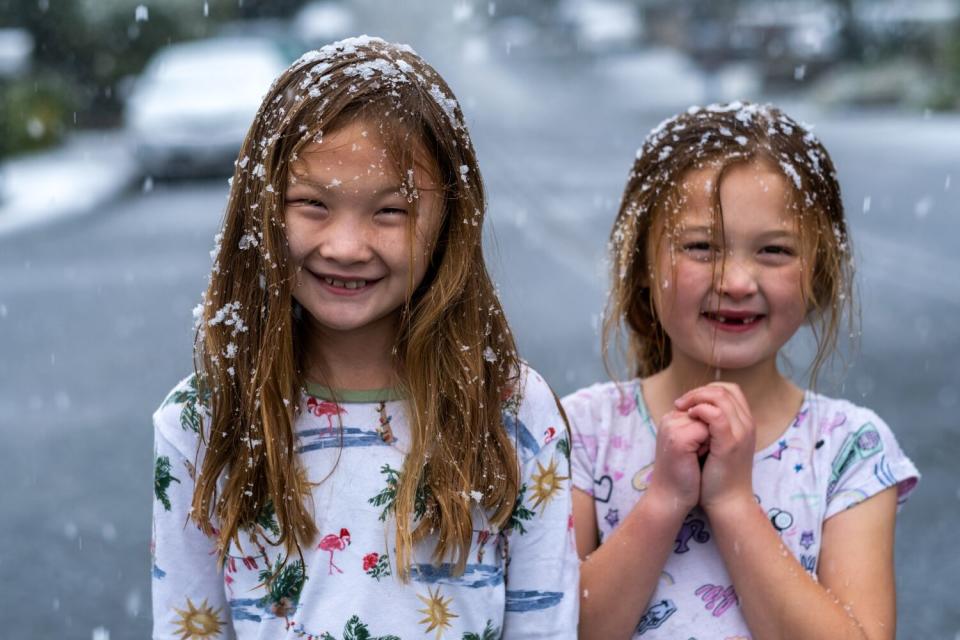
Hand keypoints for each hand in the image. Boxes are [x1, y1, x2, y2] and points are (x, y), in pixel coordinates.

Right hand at [647, 409, 709, 514]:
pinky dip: (709, 446)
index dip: (711, 428)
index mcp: (673, 418)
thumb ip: (699, 426)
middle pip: (709, 411)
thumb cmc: (686, 475)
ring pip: (709, 419)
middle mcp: (670, 418)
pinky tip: (698, 459)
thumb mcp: (693, 444)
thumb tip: (720, 414)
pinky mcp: (678, 439)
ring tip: (699, 456)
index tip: (699, 449)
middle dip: (712, 432)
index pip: (705, 407)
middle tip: (698, 454)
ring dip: (712, 438)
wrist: (672, 499)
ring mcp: (672, 427)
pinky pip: (706, 431)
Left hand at [674, 382, 755, 513]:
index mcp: (745, 423)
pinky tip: (689, 417)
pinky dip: (701, 410)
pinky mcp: (730, 444)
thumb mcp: (717, 445)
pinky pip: (716, 415)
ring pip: (721, 397)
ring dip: (697, 398)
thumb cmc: (718, 476)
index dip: (707, 390)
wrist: (727, 502)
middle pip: (725, 390)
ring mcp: (741, 433)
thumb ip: (712, 427)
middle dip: (699, 391)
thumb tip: (694, 410)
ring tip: (682, 409)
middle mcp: (746, 425)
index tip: (688, 402)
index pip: (730, 390)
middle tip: (681, 403)